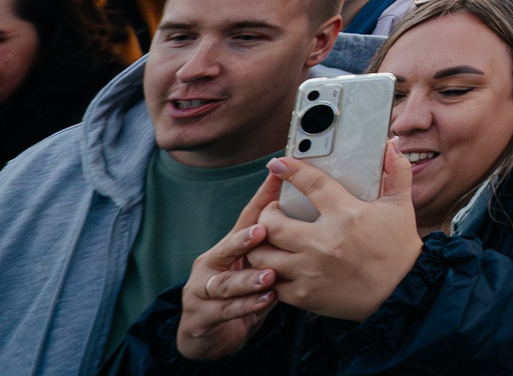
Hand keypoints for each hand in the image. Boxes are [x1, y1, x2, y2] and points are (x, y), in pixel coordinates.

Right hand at [175, 171, 282, 359]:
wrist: (209, 337)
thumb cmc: (241, 296)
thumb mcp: (259, 269)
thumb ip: (278, 249)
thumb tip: (314, 219)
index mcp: (228, 247)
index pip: (247, 218)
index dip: (261, 197)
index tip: (276, 176)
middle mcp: (211, 263)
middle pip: (227, 247)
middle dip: (243, 239)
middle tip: (263, 231)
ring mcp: (201, 290)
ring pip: (224, 282)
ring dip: (247, 279)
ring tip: (270, 275)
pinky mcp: (199, 317)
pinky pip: (223, 311)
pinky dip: (245, 306)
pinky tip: (265, 300)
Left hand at [254, 147, 420, 319]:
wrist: (401, 293)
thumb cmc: (399, 249)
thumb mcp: (400, 207)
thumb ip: (397, 173)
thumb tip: (392, 146)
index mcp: (346, 214)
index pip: (311, 184)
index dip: (291, 170)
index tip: (277, 164)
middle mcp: (323, 241)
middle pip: (271, 223)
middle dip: (266, 214)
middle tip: (273, 213)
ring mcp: (310, 270)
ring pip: (263, 255)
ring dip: (261, 245)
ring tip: (270, 240)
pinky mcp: (304, 294)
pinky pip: (271, 282)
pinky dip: (270, 274)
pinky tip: (280, 267)